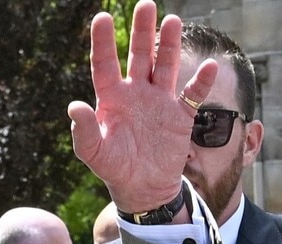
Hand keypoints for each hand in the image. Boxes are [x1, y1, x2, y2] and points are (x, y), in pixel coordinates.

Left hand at [68, 0, 216, 215]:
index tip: (102, 16)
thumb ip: (83, 131)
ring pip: (165, 66)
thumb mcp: (93, 153)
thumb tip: (73, 107)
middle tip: (145, 4)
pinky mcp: (180, 115)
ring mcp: (159, 102)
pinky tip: (208, 66)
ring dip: (169, 45)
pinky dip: (201, 82)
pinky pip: (192, 94)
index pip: (105, 65)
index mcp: (111, 100)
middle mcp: (136, 94)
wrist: (141, 188)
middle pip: (139, 56)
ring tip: (172, 20)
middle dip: (142, 31)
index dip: (103, 41)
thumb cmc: (113, 169)